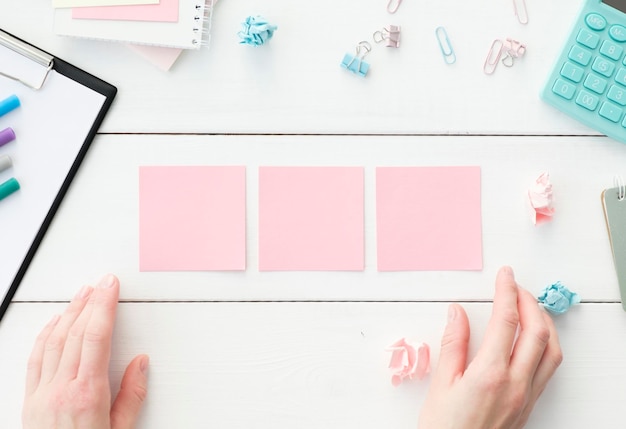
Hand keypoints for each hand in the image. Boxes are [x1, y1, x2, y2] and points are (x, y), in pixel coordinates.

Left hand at [23, 274, 148, 428]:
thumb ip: (132, 396)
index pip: (95, 336)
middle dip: (90, 302)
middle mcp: (60, 389)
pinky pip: (35, 358)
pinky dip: (45, 335)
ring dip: (68, 312)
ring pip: (53, 340)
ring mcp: (41, 393)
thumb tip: (140, 363)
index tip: (110, 286)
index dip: (104, 306)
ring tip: (81, 294)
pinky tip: (53, 324)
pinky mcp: (30, 400)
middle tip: (101, 282)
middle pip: (75, 332)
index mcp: (86, 394)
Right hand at [418, 266, 562, 428]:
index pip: (506, 321)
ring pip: (552, 351)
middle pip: (537, 332)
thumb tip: (457, 313)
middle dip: (529, 302)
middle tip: (515, 286)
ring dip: (545, 322)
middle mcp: (516, 384)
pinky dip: (547, 345)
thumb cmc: (444, 427)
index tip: (505, 275)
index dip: (507, 292)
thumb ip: (453, 344)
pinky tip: (534, 339)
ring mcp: (526, 396)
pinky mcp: (529, 405)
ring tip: (529, 307)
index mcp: (490, 375)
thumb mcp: (441, 384)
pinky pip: (549, 368)